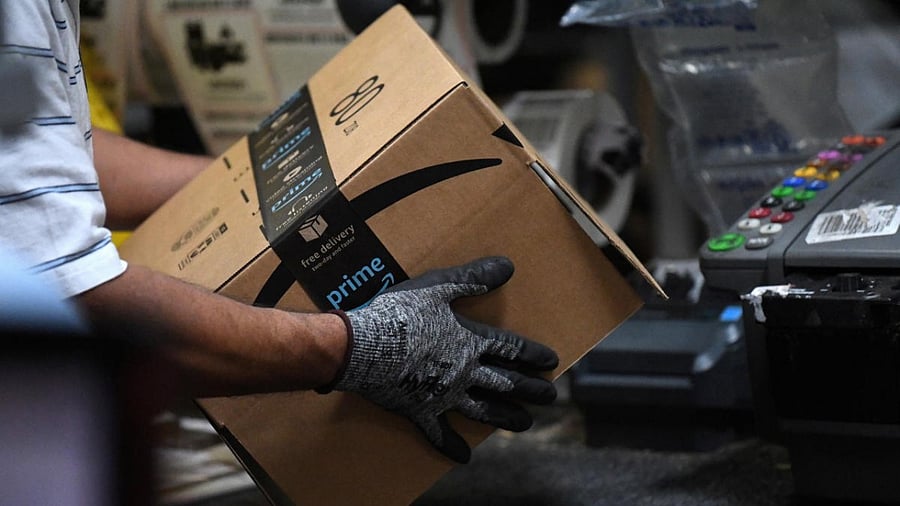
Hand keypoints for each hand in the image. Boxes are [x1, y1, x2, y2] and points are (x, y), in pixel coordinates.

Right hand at [321, 256, 558, 462]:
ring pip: (483, 410)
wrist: (363, 347)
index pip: (511, 348)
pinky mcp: (420, 411)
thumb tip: (508, 266)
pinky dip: (452, 446)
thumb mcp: (438, 287)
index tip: (551, 362)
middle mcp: (463, 372)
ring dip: (506, 417)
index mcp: (469, 341)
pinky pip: (439, 433)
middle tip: (550, 397)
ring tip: (525, 423)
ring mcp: (443, 396)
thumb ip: (472, 278)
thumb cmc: (400, 314)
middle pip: (506, 383)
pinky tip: (465, 457)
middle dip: (531, 390)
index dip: (533, 354)